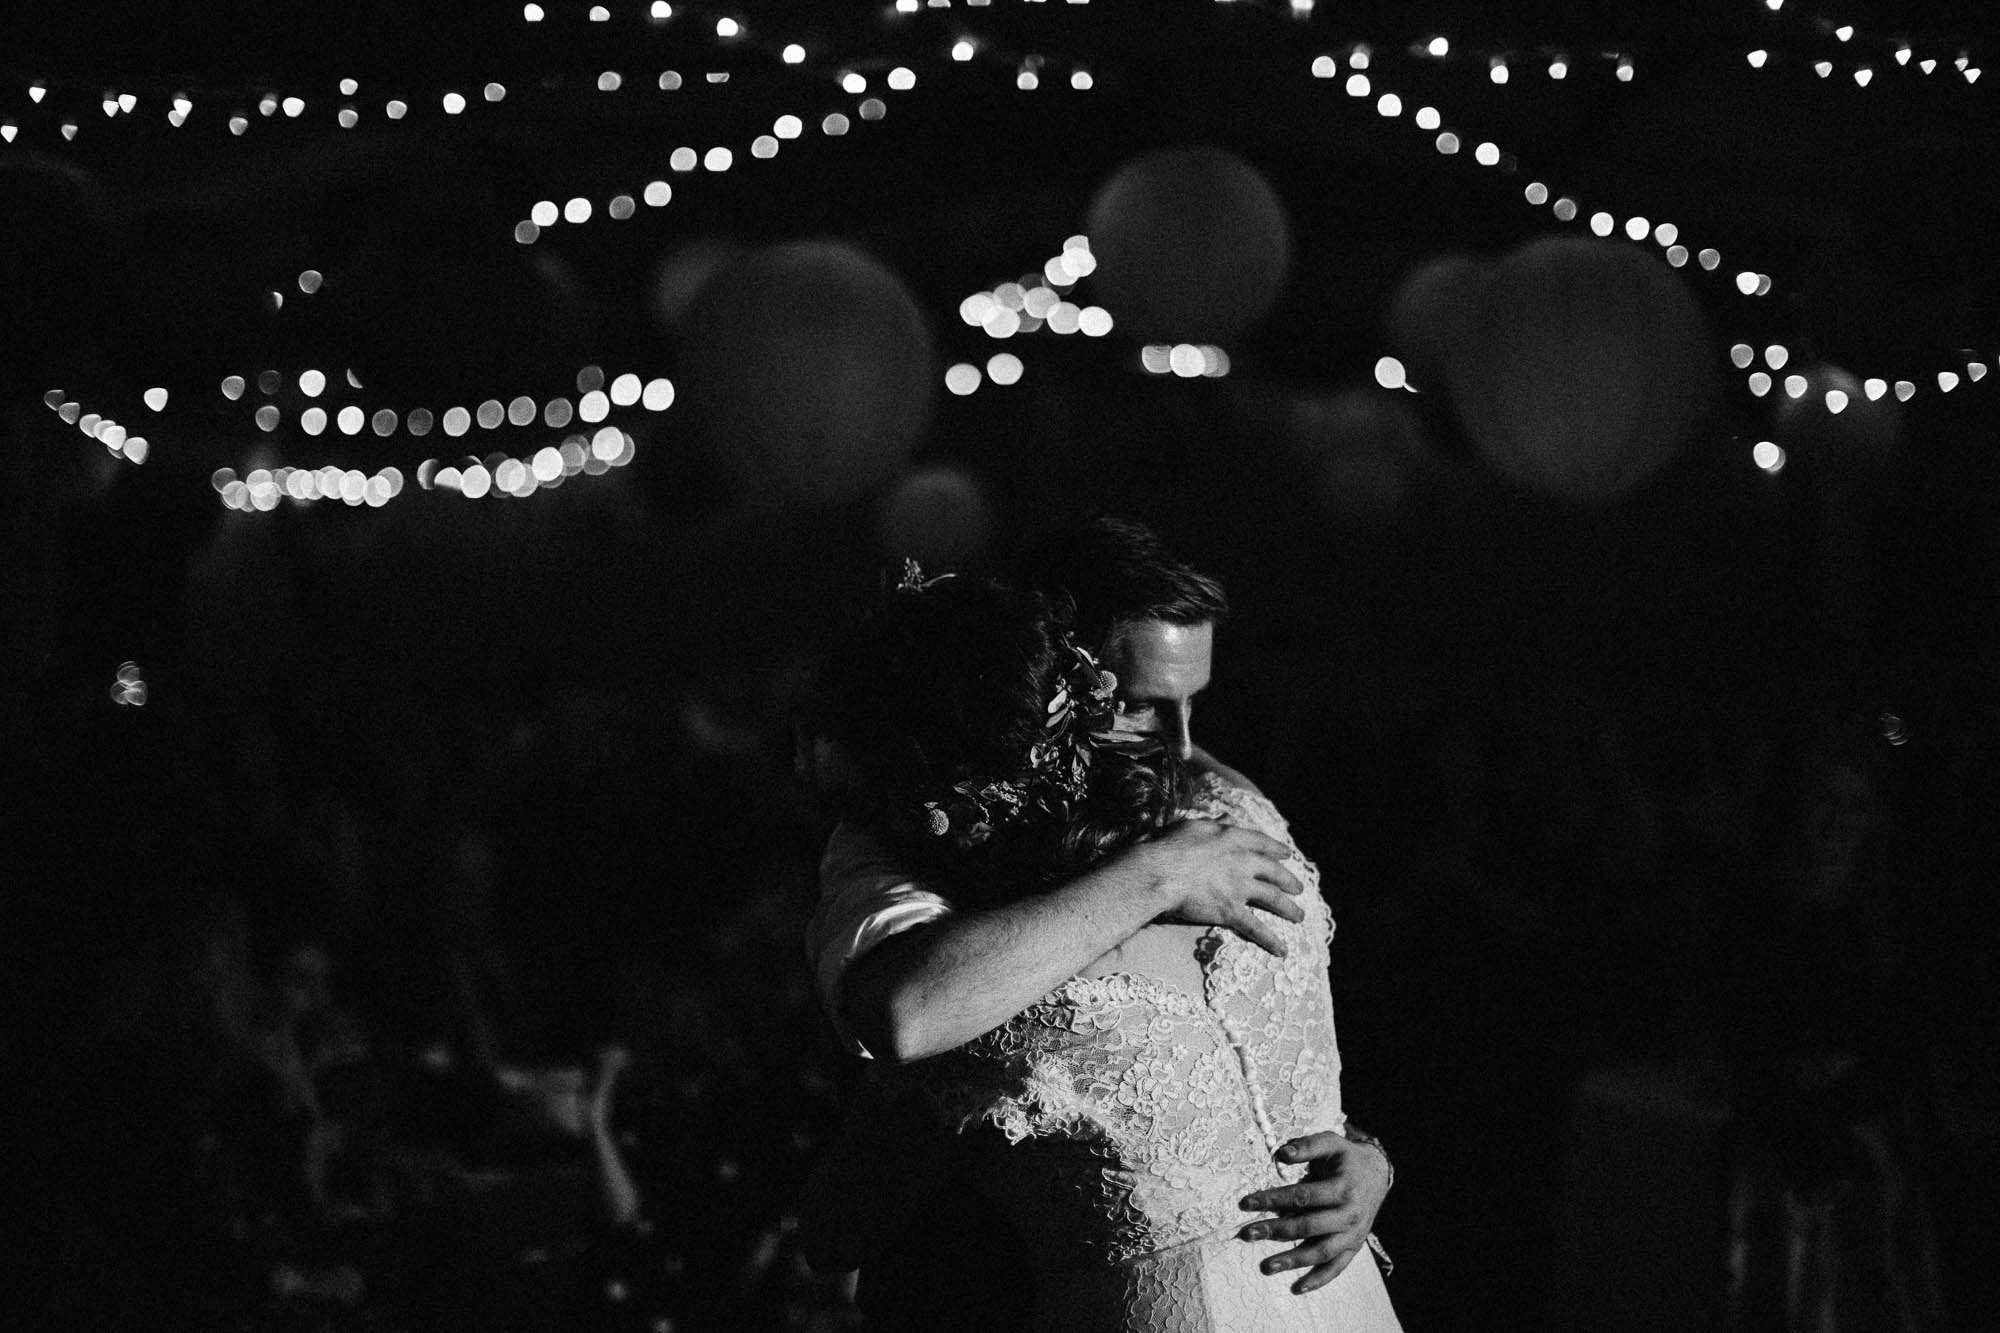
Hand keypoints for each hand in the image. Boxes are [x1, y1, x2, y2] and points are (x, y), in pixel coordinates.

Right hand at [1134, 819, 1304, 956]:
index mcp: (1233, 838)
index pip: (1261, 842)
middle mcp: (1242, 862)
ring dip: (1289, 908)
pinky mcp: (1231, 911)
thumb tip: (1226, 816)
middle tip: (1299, 888)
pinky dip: (1270, 940)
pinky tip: (1282, 950)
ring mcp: (1240, 888)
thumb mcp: (1193, 826)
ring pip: (1272, 899)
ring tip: (1299, 916)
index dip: (1276, 848)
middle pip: (1273, 872)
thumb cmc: (1169, 846)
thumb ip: (1214, 823)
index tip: (1287, 854)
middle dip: (1289, 880)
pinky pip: (1255, 928)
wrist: (1161, 872)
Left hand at [1236, 1132, 1391, 1294]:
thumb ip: (1307, 1146)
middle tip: (1247, 1233)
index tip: (1246, 1203)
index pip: (1302, 1196)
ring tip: (1265, 1267)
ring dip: (1292, 1261)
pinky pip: (1336, 1268)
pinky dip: (1317, 1280)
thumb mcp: (1331, 1142)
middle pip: (1308, 1226)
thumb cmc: (1346, 1158)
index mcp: (1342, 1188)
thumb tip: (1281, 1153)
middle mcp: (1349, 1215)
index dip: (1273, 1199)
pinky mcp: (1353, 1247)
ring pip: (1321, 1252)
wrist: (1378, 1175)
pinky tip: (1296, 1288)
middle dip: (1275, 1230)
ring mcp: (1353, 1235)